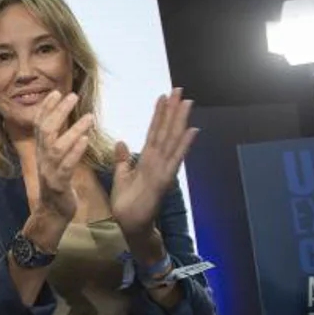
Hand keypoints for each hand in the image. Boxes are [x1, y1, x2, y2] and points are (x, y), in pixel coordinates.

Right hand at [33, 91, 92, 223]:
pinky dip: (75, 151)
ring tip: (89, 117)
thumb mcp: (55, 161)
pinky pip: (66, 166)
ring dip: (72, 130)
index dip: (46, 108)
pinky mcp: (58, 184)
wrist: (52, 214)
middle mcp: (42, 158)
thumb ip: (57, 143)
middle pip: (46, 130)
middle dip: (58, 112)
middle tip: (72, 96)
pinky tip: (85, 140)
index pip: (40, 125)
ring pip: (57, 147)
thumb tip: (63, 124)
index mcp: (42, 152)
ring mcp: (49, 171)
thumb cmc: (57, 185)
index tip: (56, 92)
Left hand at [111, 88, 198, 239]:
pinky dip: (184, 145)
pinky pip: (175, 159)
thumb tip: (121, 141)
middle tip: (179, 89)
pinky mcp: (165, 180)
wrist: (130, 224)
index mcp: (147, 159)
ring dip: (180, 121)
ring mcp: (163, 169)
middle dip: (172, 110)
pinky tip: (192, 130)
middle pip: (166, 131)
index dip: (158, 114)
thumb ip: (123, 159)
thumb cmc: (127, 203)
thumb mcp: (121, 176)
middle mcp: (158, 161)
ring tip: (186, 102)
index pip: (154, 132)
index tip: (162, 96)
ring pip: (172, 140)